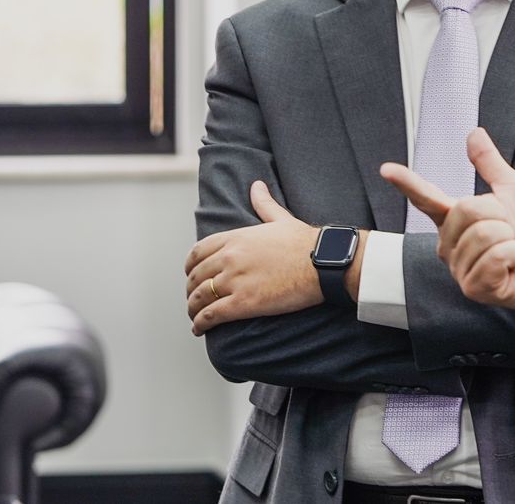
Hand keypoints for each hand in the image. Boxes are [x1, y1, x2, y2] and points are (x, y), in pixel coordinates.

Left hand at [184, 180, 330, 335]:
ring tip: (195, 317)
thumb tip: (257, 185)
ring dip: (193, 308)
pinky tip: (199, 329)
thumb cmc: (306, 242)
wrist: (324, 263)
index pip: (198, 252)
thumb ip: (264, 203)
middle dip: (191, 289)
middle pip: (196, 276)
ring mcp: (235, 280)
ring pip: (199, 297)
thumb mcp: (281, 218)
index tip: (192, 274)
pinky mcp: (244, 303)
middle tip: (195, 298)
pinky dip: (201, 323)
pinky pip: (211, 315)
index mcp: (236, 238)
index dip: (190, 266)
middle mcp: (230, 258)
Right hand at [381, 127, 514, 312]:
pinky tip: (514, 265)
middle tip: (510, 231)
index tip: (386, 169)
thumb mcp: (512, 190)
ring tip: (513, 250)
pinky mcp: (475, 288)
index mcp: (455, 221)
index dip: (406, 183)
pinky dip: (514, 255)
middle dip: (499, 215)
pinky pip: (494, 257)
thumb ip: (489, 164)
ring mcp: (460, 270)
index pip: (426, 198)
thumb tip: (474, 134)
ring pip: (483, 234)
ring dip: (509, 238)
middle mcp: (450, 246)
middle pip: (466, 210)